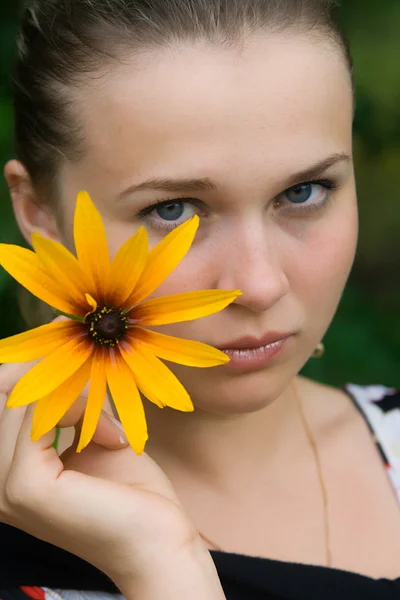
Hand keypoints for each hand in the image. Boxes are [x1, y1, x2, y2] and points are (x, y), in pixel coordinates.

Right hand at [0, 361, 204, 588]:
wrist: (158, 541)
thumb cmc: (130, 491)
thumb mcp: (90, 433)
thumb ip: (64, 400)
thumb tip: (52, 348)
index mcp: (7, 471)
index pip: (1, 397)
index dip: (36, 370)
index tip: (79, 367)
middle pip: (4, 392)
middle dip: (54, 376)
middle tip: (96, 385)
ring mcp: (5, 489)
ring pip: (22, 399)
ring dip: (75, 397)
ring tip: (111, 426)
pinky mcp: (26, 487)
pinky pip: (39, 415)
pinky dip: (80, 412)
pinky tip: (113, 437)